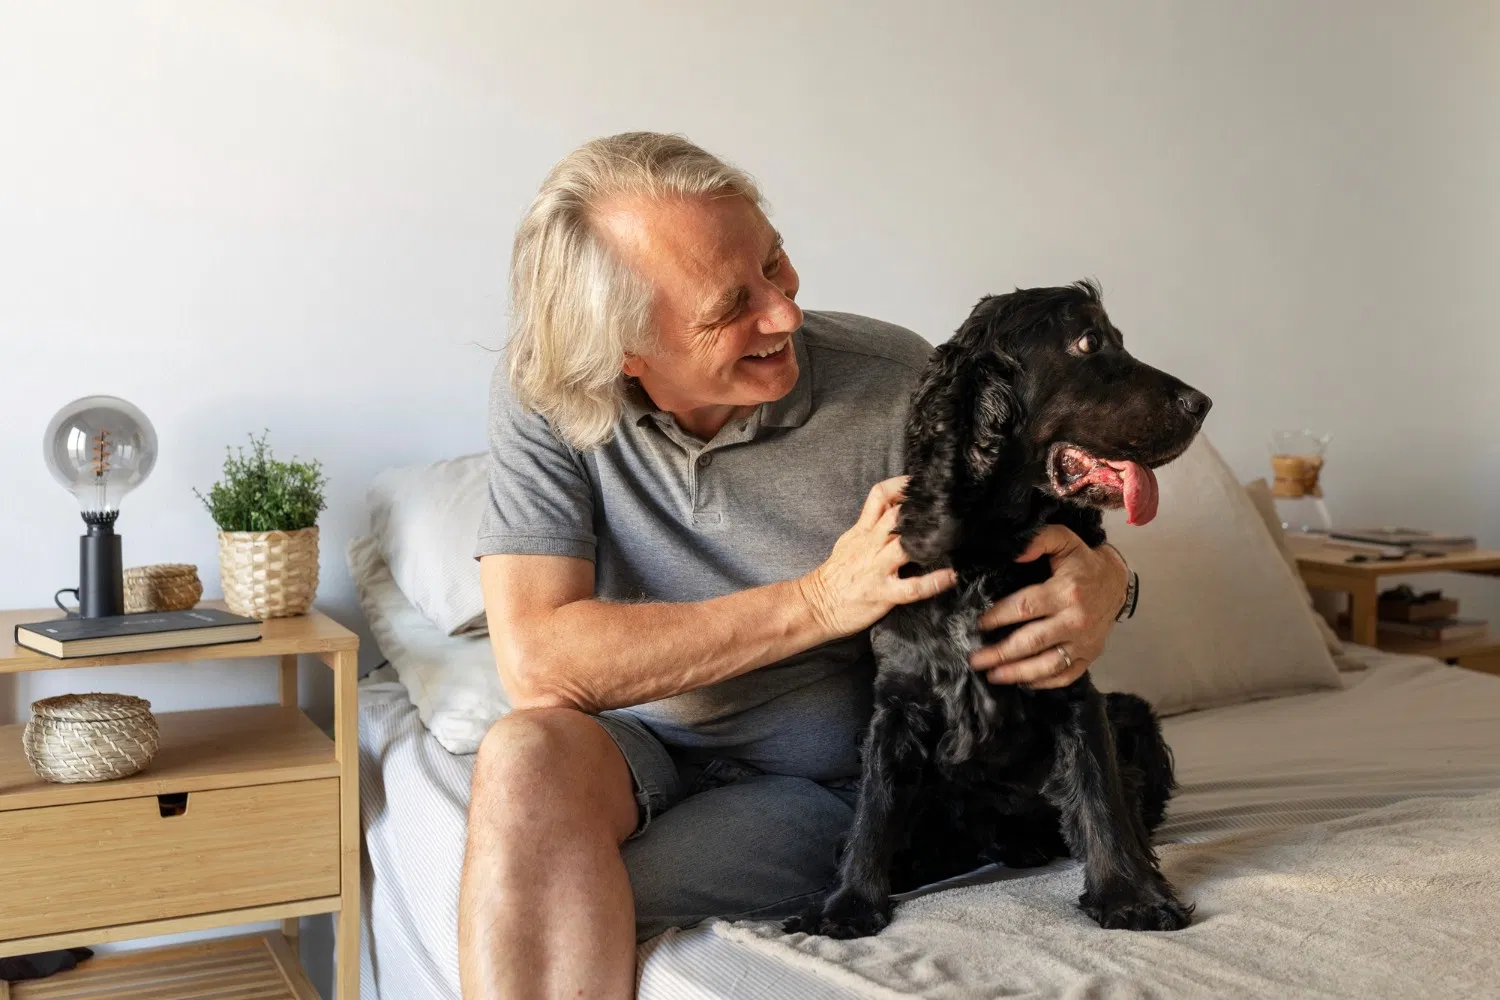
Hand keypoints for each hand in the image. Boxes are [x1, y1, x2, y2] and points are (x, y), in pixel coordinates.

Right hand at [799, 476, 957, 638]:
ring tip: (955, 537)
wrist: (814, 606)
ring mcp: (877, 569)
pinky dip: (935, 582)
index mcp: (862, 531)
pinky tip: (952, 576)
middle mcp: (870, 545)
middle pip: (897, 516)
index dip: (902, 485)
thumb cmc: (834, 577)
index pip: (880, 497)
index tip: (921, 483)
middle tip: (947, 506)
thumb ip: (869, 526)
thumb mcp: (848, 542)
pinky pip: (913, 587)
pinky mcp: (883, 593)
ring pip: (905, 545)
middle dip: (922, 510)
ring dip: (932, 541)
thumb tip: (892, 513)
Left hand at [968, 526, 1127, 688]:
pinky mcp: (1090, 655)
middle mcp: (1076, 619)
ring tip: (993, 675)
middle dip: (1000, 653)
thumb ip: (1038, 540)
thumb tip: (1015, 552)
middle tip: (975, 659)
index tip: (978, 624)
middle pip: (1032, 642)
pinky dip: (1043, 683)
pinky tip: (1023, 681)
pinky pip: (1066, 675)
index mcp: (1065, 592)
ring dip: (1017, 673)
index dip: (998, 617)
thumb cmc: (1082, 561)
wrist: (1117, 582)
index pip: (1025, 608)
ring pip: (1047, 664)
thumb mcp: (1063, 539)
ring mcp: (1084, 641)